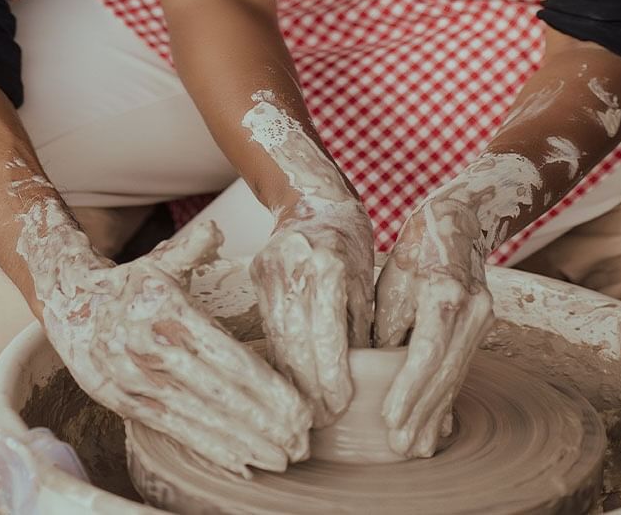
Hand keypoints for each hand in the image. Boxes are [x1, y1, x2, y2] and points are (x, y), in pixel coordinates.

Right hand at [37, 217, 311, 475]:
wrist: (69, 306)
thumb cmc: (129, 284)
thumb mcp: (160, 260)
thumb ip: (192, 247)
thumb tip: (215, 231)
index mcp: (170, 315)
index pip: (228, 360)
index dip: (266, 389)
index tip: (298, 407)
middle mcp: (155, 353)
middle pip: (221, 396)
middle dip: (264, 423)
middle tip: (300, 442)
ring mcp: (140, 382)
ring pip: (201, 419)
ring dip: (243, 443)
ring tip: (279, 457)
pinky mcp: (128, 404)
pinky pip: (175, 430)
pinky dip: (209, 448)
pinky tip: (239, 461)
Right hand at [250, 193, 374, 426]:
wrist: (312, 197)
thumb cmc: (349, 239)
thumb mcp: (365, 281)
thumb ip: (358, 326)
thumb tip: (358, 380)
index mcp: (329, 263)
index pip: (328, 335)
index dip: (331, 377)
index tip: (338, 408)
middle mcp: (295, 265)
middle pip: (298, 342)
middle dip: (307, 389)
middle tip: (317, 424)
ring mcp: (270, 269)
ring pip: (278, 338)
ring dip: (288, 381)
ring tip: (301, 413)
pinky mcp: (255, 275)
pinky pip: (267, 326)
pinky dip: (277, 358)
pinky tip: (286, 384)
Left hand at [373, 193, 492, 457]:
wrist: (457, 223)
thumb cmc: (414, 251)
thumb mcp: (392, 283)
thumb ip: (386, 329)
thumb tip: (372, 375)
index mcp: (444, 291)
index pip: (426, 351)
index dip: (408, 389)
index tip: (390, 419)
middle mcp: (472, 308)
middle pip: (445, 371)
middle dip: (422, 412)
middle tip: (402, 446)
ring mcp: (483, 318)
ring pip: (456, 373)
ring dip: (436, 412)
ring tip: (418, 446)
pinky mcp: (483, 327)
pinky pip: (461, 367)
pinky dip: (447, 395)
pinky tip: (438, 424)